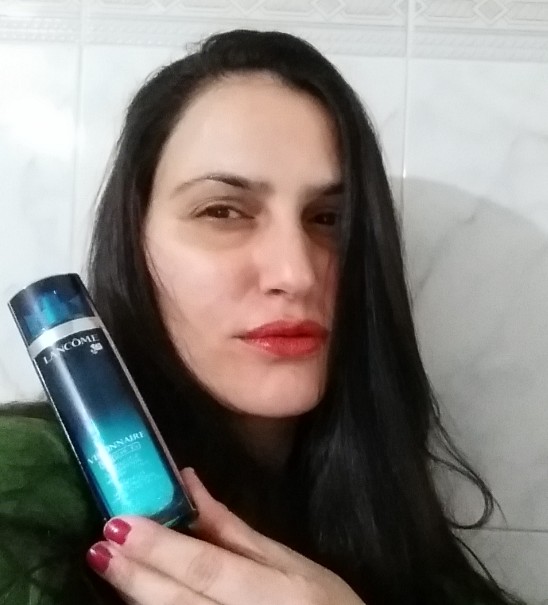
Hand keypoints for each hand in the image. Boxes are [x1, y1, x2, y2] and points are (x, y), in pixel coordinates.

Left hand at [86, 468, 364, 604]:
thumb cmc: (324, 602)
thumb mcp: (289, 561)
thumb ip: (234, 529)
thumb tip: (190, 485)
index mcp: (274, 590)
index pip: (207, 567)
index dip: (162, 549)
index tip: (122, 524)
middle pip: (180, 602)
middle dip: (136, 575)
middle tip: (101, 546)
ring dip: (136, 597)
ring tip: (106, 565)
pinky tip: (135, 596)